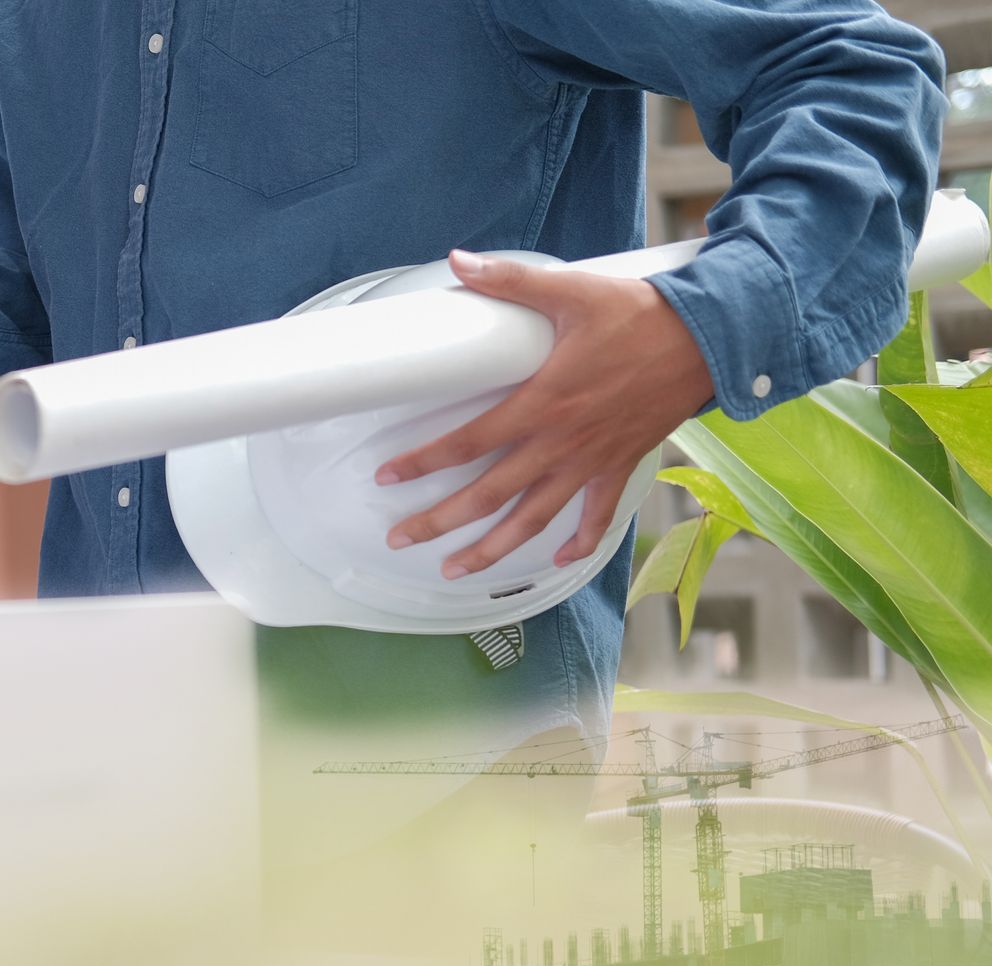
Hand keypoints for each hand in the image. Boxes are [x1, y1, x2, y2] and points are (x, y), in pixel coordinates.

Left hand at [376, 250, 715, 577]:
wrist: (710, 339)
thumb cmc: (640, 314)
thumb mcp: (571, 290)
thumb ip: (510, 280)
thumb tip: (459, 262)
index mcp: (542, 403)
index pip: (469, 443)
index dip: (424, 463)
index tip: (388, 478)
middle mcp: (562, 442)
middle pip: (489, 494)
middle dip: (440, 521)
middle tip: (401, 538)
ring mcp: (591, 461)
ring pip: (532, 518)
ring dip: (492, 549)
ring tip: (455, 569)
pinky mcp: (620, 466)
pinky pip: (597, 516)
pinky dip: (578, 543)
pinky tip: (555, 559)